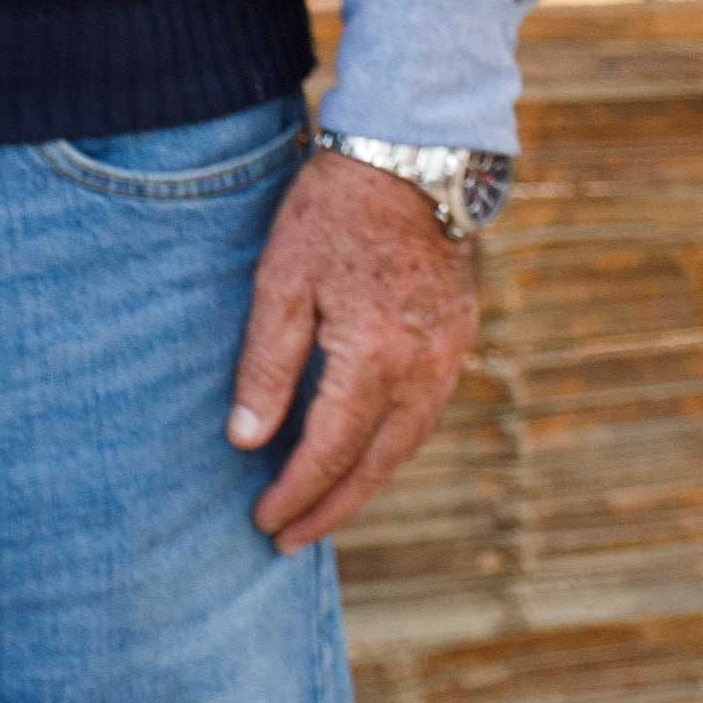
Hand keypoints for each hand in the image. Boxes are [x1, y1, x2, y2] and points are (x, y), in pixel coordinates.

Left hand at [228, 148, 477, 548]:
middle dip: (330, 508)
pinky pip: (421, 415)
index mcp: (374, 363)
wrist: (412, 163)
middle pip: (373, 466)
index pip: (329, 452)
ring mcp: (447, 359)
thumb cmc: (333, 215)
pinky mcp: (456, 341)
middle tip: (288, 539)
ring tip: (321, 507)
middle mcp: (422, 374)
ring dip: (362, 482)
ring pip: (403, 446)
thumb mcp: (280, 282)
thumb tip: (246, 439)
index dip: (295, 493)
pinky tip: (362, 450)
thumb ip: (267, 365)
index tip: (263, 522)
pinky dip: (388, 445)